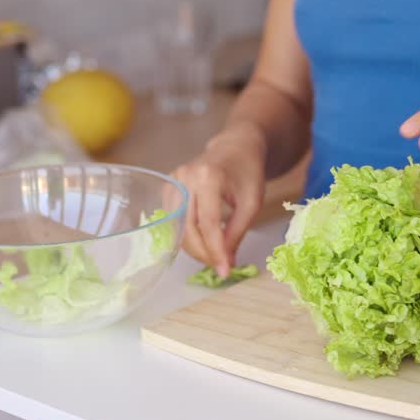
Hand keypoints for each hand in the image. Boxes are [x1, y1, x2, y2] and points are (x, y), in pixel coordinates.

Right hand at [173, 122, 265, 277]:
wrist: (235, 148)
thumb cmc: (247, 173)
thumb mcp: (251, 203)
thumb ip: (236, 232)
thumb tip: (225, 262)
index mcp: (209, 177)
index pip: (208, 223)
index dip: (215, 250)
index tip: (225, 271)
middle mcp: (185, 177)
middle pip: (188, 227)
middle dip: (204, 253)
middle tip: (221, 266)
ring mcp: (173, 180)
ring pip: (177, 227)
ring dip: (194, 247)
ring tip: (214, 254)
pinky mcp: (168, 186)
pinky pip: (173, 220)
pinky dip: (187, 235)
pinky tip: (203, 239)